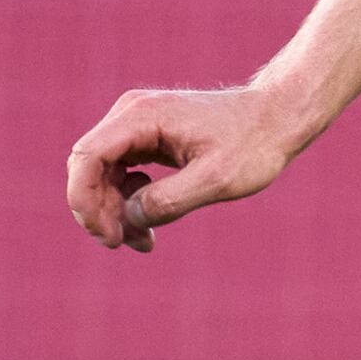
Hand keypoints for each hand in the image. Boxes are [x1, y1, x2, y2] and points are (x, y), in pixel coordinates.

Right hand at [64, 82, 306, 253]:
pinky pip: (120, 174)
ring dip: (113, 211)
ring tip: (143, 243)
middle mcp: (131, 115)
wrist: (276, 119)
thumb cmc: (252, 145)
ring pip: (101, 175)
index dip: (84, 201)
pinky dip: (128, 202)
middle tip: (123, 244)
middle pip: (88, 168)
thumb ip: (169, 200)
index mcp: (141, 116)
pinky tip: (147, 228)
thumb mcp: (216, 179)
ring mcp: (136, 126)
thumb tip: (129, 217)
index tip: (108, 236)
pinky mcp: (147, 139)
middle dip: (98, 211)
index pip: (86, 157)